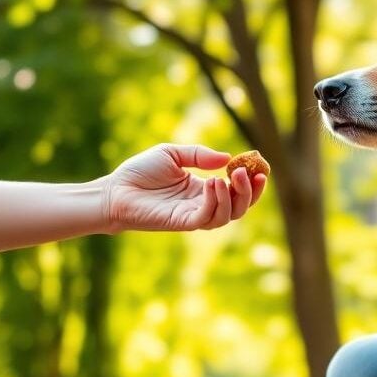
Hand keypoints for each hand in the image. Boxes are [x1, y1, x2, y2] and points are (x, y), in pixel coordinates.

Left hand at [102, 144, 266, 231]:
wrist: (115, 190)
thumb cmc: (140, 172)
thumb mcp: (173, 153)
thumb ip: (199, 155)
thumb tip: (227, 159)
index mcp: (203, 189)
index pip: (236, 191)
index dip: (251, 182)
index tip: (261, 167)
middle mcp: (202, 205)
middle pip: (238, 207)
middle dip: (249, 191)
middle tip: (248, 173)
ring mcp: (193, 216)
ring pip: (227, 216)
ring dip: (233, 197)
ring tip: (227, 177)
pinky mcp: (182, 223)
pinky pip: (207, 217)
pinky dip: (214, 202)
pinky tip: (212, 184)